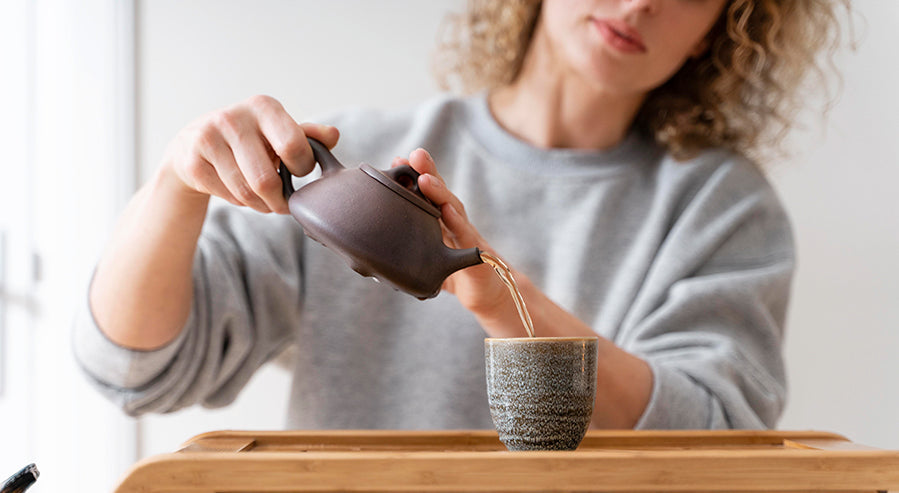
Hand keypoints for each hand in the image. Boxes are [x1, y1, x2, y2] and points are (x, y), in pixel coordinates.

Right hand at [160, 95, 339, 213]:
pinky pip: (229, 197)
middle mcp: (234, 118)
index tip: (298, 171)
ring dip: (262, 205)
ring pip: (247, 193)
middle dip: (280, 200)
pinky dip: (241, 203)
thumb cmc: (249, 139)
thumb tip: (333, 135)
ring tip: (264, 200)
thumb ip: (308, 136)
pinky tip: (240, 191)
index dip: (302, 168)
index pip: (293, 146)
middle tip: (283, 203)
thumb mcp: (279, 132)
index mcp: (263, 107)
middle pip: (266, 180)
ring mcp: (209, 138)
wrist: (193, 145)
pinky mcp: (192, 161)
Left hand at [394, 149, 522, 330]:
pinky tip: (447, 211)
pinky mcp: (478, 255)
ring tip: (426, 177)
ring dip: (440, 193)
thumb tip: (373, 246)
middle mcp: (455, 224)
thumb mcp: (428, 258)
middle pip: (441, 194)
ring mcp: (467, 237)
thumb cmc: (455, 274)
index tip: (397, 159)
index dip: (414, 177)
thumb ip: (408, 248)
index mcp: (441, 223)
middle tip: (414, 154)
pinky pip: (466, 237)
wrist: (489, 295)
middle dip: (428, 172)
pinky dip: (457, 223)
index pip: (427, 195)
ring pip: (454, 210)